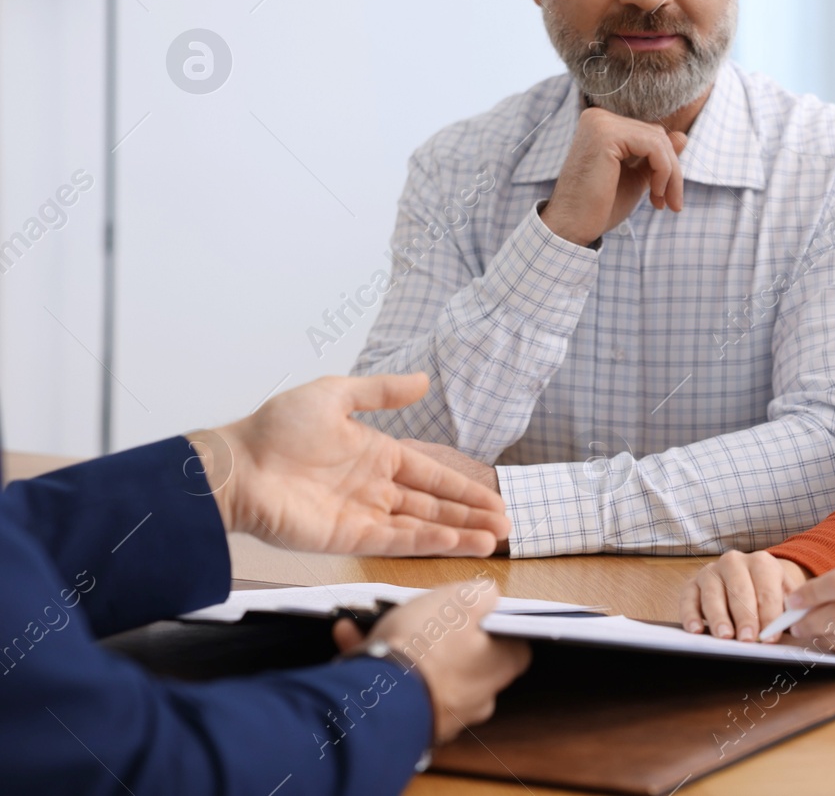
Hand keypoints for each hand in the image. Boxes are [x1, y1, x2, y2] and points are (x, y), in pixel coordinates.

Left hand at [191, 373, 508, 555]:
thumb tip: (424, 380)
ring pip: (422, 526)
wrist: (238, 465)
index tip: (496, 498)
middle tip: (507, 525)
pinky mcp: (347, 537)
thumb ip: (381, 392)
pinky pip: (396, 540)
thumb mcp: (336, 395)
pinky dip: (428, 543)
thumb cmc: (277, 428)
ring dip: (458, 533)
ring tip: (494, 539)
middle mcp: (374, 488)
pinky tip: (457, 543)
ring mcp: (363, 515)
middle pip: (434, 505)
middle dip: (471, 516)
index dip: (464, 487)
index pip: (431, 475)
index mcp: (376, 455)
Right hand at [332, 579, 530, 743]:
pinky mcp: (406, 723)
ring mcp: (442, 714)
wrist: (374, 699)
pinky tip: (352, 637)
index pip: (513, 644)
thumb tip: (489, 595)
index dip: (494, 622)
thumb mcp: (462, 599)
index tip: (474, 607)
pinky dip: (378, 663)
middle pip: (466, 656)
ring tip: (377, 620)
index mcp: (500, 668)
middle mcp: (477, 697)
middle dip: (442, 633)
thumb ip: (484, 594)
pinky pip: (396, 687)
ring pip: (425, 669)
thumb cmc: (426, 646)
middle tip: (422, 612)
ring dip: (403, 644)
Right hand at [540, 106, 688, 245]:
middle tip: (672, 203)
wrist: (571, 227)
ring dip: (671, 175)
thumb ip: (656, 157)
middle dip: (672, 171)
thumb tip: (683, 136)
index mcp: (602, 125)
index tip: (665, 196)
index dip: (666, 165)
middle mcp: (598, 117)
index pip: (650, 134)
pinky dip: (664, 172)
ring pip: (659, 141)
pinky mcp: (606, 135)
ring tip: (664, 202)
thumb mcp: (636, 178)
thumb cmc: (599, 207)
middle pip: (657, 135)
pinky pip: (654, 147)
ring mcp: (601, 123)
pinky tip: (656, 194)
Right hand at [680, 550, 809, 640]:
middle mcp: (734, 562)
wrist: (748, 580)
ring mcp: (711, 571)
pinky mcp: (692, 584)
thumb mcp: (784, 597)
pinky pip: (688, 598)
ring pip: (713, 594)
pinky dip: (690, 615)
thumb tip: (798, 626)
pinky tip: (696, 630)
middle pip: (740, 590)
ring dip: (719, 617)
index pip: (767, 590)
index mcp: (762, 562)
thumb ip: (791, 610)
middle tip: (748, 638)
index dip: (770, 615)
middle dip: (745, 616)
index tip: (770, 637)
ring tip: (725, 636)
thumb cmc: (767, 595)